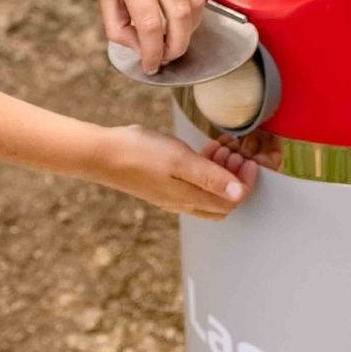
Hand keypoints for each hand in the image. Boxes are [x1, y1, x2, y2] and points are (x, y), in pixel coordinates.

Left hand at [74, 0, 205, 71]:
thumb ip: (116, 21)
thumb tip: (137, 46)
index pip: (149, 25)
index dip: (153, 52)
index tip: (152, 66)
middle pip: (181, 17)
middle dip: (177, 45)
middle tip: (168, 57)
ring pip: (197, 3)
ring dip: (190, 28)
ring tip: (175, 38)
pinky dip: (194, 6)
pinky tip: (180, 13)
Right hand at [92, 126, 257, 218]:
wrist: (102, 154)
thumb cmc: (141, 153)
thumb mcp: (181, 161)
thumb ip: (211, 177)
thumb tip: (240, 194)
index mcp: (191, 198)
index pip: (232, 201)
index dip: (246, 183)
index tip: (249, 160)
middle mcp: (183, 202)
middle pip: (223, 202)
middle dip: (236, 180)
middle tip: (235, 154)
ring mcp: (171, 195)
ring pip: (208, 192)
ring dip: (221, 174)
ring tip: (219, 149)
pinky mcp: (162, 184)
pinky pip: (193, 183)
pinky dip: (205, 170)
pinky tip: (201, 151)